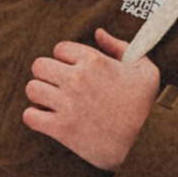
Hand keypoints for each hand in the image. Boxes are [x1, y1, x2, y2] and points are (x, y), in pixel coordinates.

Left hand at [23, 30, 162, 170]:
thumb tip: (98, 33)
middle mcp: (77, 79)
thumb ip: (120, 47)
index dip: (65, 59)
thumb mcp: (144, 69)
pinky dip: (35, 117)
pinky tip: (48, 119)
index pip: (59, 49)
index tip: (74, 72)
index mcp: (94, 61)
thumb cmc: (146, 106)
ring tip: (52, 103)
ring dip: (40, 95)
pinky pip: (30, 116)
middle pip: (39, 66)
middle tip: (59, 86)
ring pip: (32, 89)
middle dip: (47, 74)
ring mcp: (68, 104)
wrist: (146, 143)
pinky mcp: (62, 128)